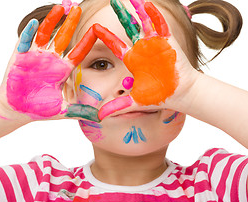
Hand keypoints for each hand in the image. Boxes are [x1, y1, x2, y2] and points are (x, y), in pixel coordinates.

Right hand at [0, 5, 98, 121]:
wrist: (17, 109)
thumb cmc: (40, 109)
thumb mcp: (63, 110)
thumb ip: (80, 111)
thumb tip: (100, 117)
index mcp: (62, 70)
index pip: (77, 52)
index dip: (86, 41)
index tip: (97, 29)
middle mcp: (51, 60)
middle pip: (63, 38)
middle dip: (70, 23)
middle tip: (77, 8)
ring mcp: (36, 56)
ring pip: (45, 34)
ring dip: (51, 21)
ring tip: (60, 8)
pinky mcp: (21, 56)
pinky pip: (26, 41)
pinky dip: (30, 32)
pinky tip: (36, 23)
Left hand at [72, 0, 197, 119]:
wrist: (180, 93)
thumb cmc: (159, 96)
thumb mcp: (134, 101)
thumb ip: (116, 107)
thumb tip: (98, 117)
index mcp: (132, 60)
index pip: (115, 45)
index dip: (104, 36)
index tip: (93, 27)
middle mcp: (142, 49)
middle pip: (129, 28)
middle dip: (121, 14)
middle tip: (112, 0)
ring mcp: (154, 43)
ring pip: (144, 22)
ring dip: (136, 9)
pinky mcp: (167, 41)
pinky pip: (160, 24)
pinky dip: (154, 14)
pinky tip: (146, 3)